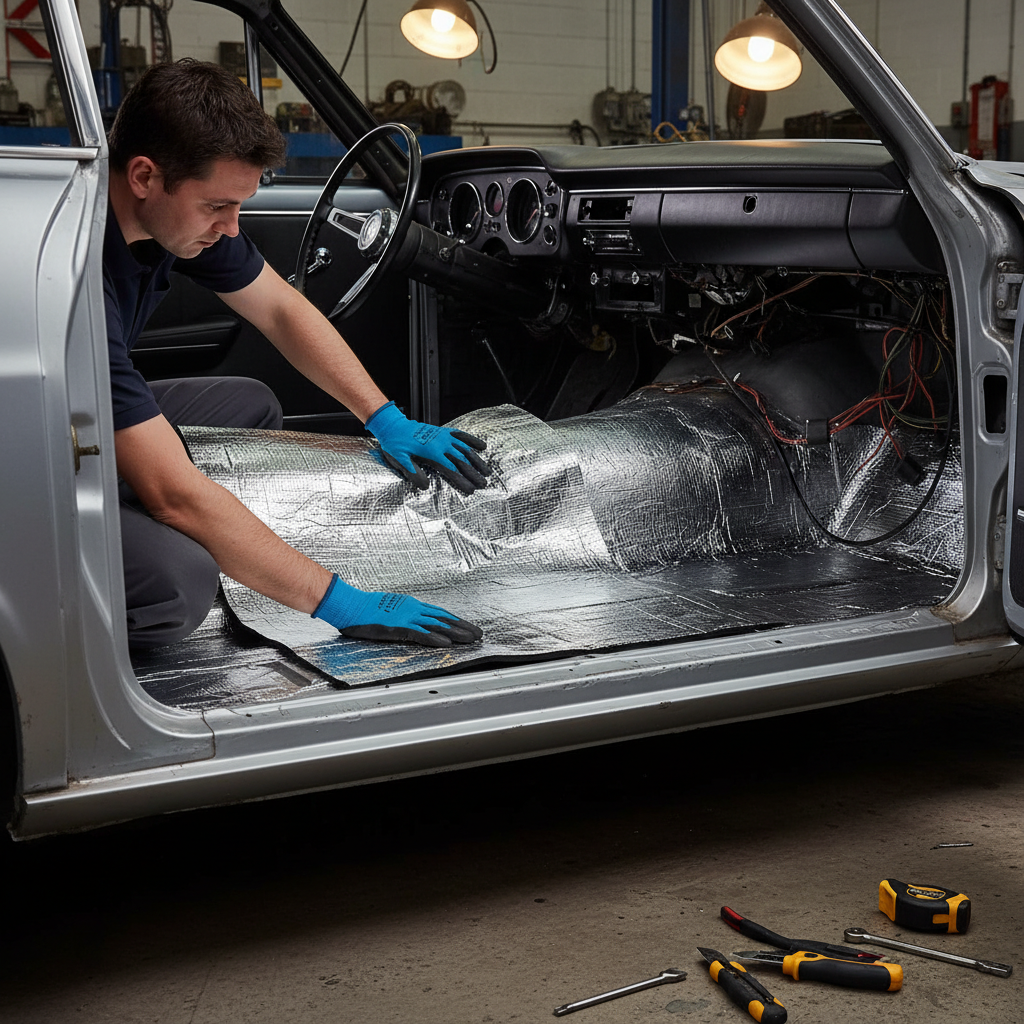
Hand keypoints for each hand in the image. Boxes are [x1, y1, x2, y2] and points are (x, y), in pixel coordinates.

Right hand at [312, 574, 482, 647]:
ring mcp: (407, 617)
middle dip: (462, 627)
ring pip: (437, 625)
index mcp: (410, 605)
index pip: (438, 613)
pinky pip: (420, 634)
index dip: (454, 620)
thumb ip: (402, 617)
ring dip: (456, 633)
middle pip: (443, 618)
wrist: (350, 606)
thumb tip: (411, 623)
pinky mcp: (398, 627)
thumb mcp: (388, 610)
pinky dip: (435, 639)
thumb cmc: (364, 609)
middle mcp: (413, 608)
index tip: (467, 625)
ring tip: (471, 639)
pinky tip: (447, 643)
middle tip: (478, 633)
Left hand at [365, 401, 489, 493]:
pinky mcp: (443, 432)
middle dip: (474, 473)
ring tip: (487, 471)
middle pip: (462, 460)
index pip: (451, 469)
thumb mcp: (399, 460)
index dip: (462, 480)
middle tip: (484, 484)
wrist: (393, 426)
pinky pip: (461, 435)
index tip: (471, 490)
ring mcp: (443, 436)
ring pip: (465, 448)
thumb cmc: (395, 444)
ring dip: (477, 460)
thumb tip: (425, 486)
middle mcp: (441, 443)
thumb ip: (412, 473)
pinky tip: (482, 447)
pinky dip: (472, 440)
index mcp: (431, 452)